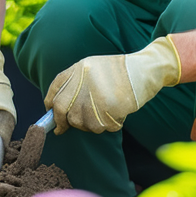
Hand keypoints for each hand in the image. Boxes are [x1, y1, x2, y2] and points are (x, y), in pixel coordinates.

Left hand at [45, 36, 180, 133]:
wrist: (144, 69)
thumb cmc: (118, 71)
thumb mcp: (91, 67)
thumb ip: (73, 83)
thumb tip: (55, 108)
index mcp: (78, 69)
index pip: (55, 92)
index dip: (50, 108)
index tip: (52, 117)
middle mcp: (83, 81)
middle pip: (63, 110)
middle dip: (63, 122)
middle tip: (64, 129)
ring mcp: (95, 95)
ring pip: (82, 122)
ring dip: (90, 124)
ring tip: (103, 114)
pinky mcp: (109, 107)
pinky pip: (101, 126)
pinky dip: (108, 125)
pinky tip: (116, 115)